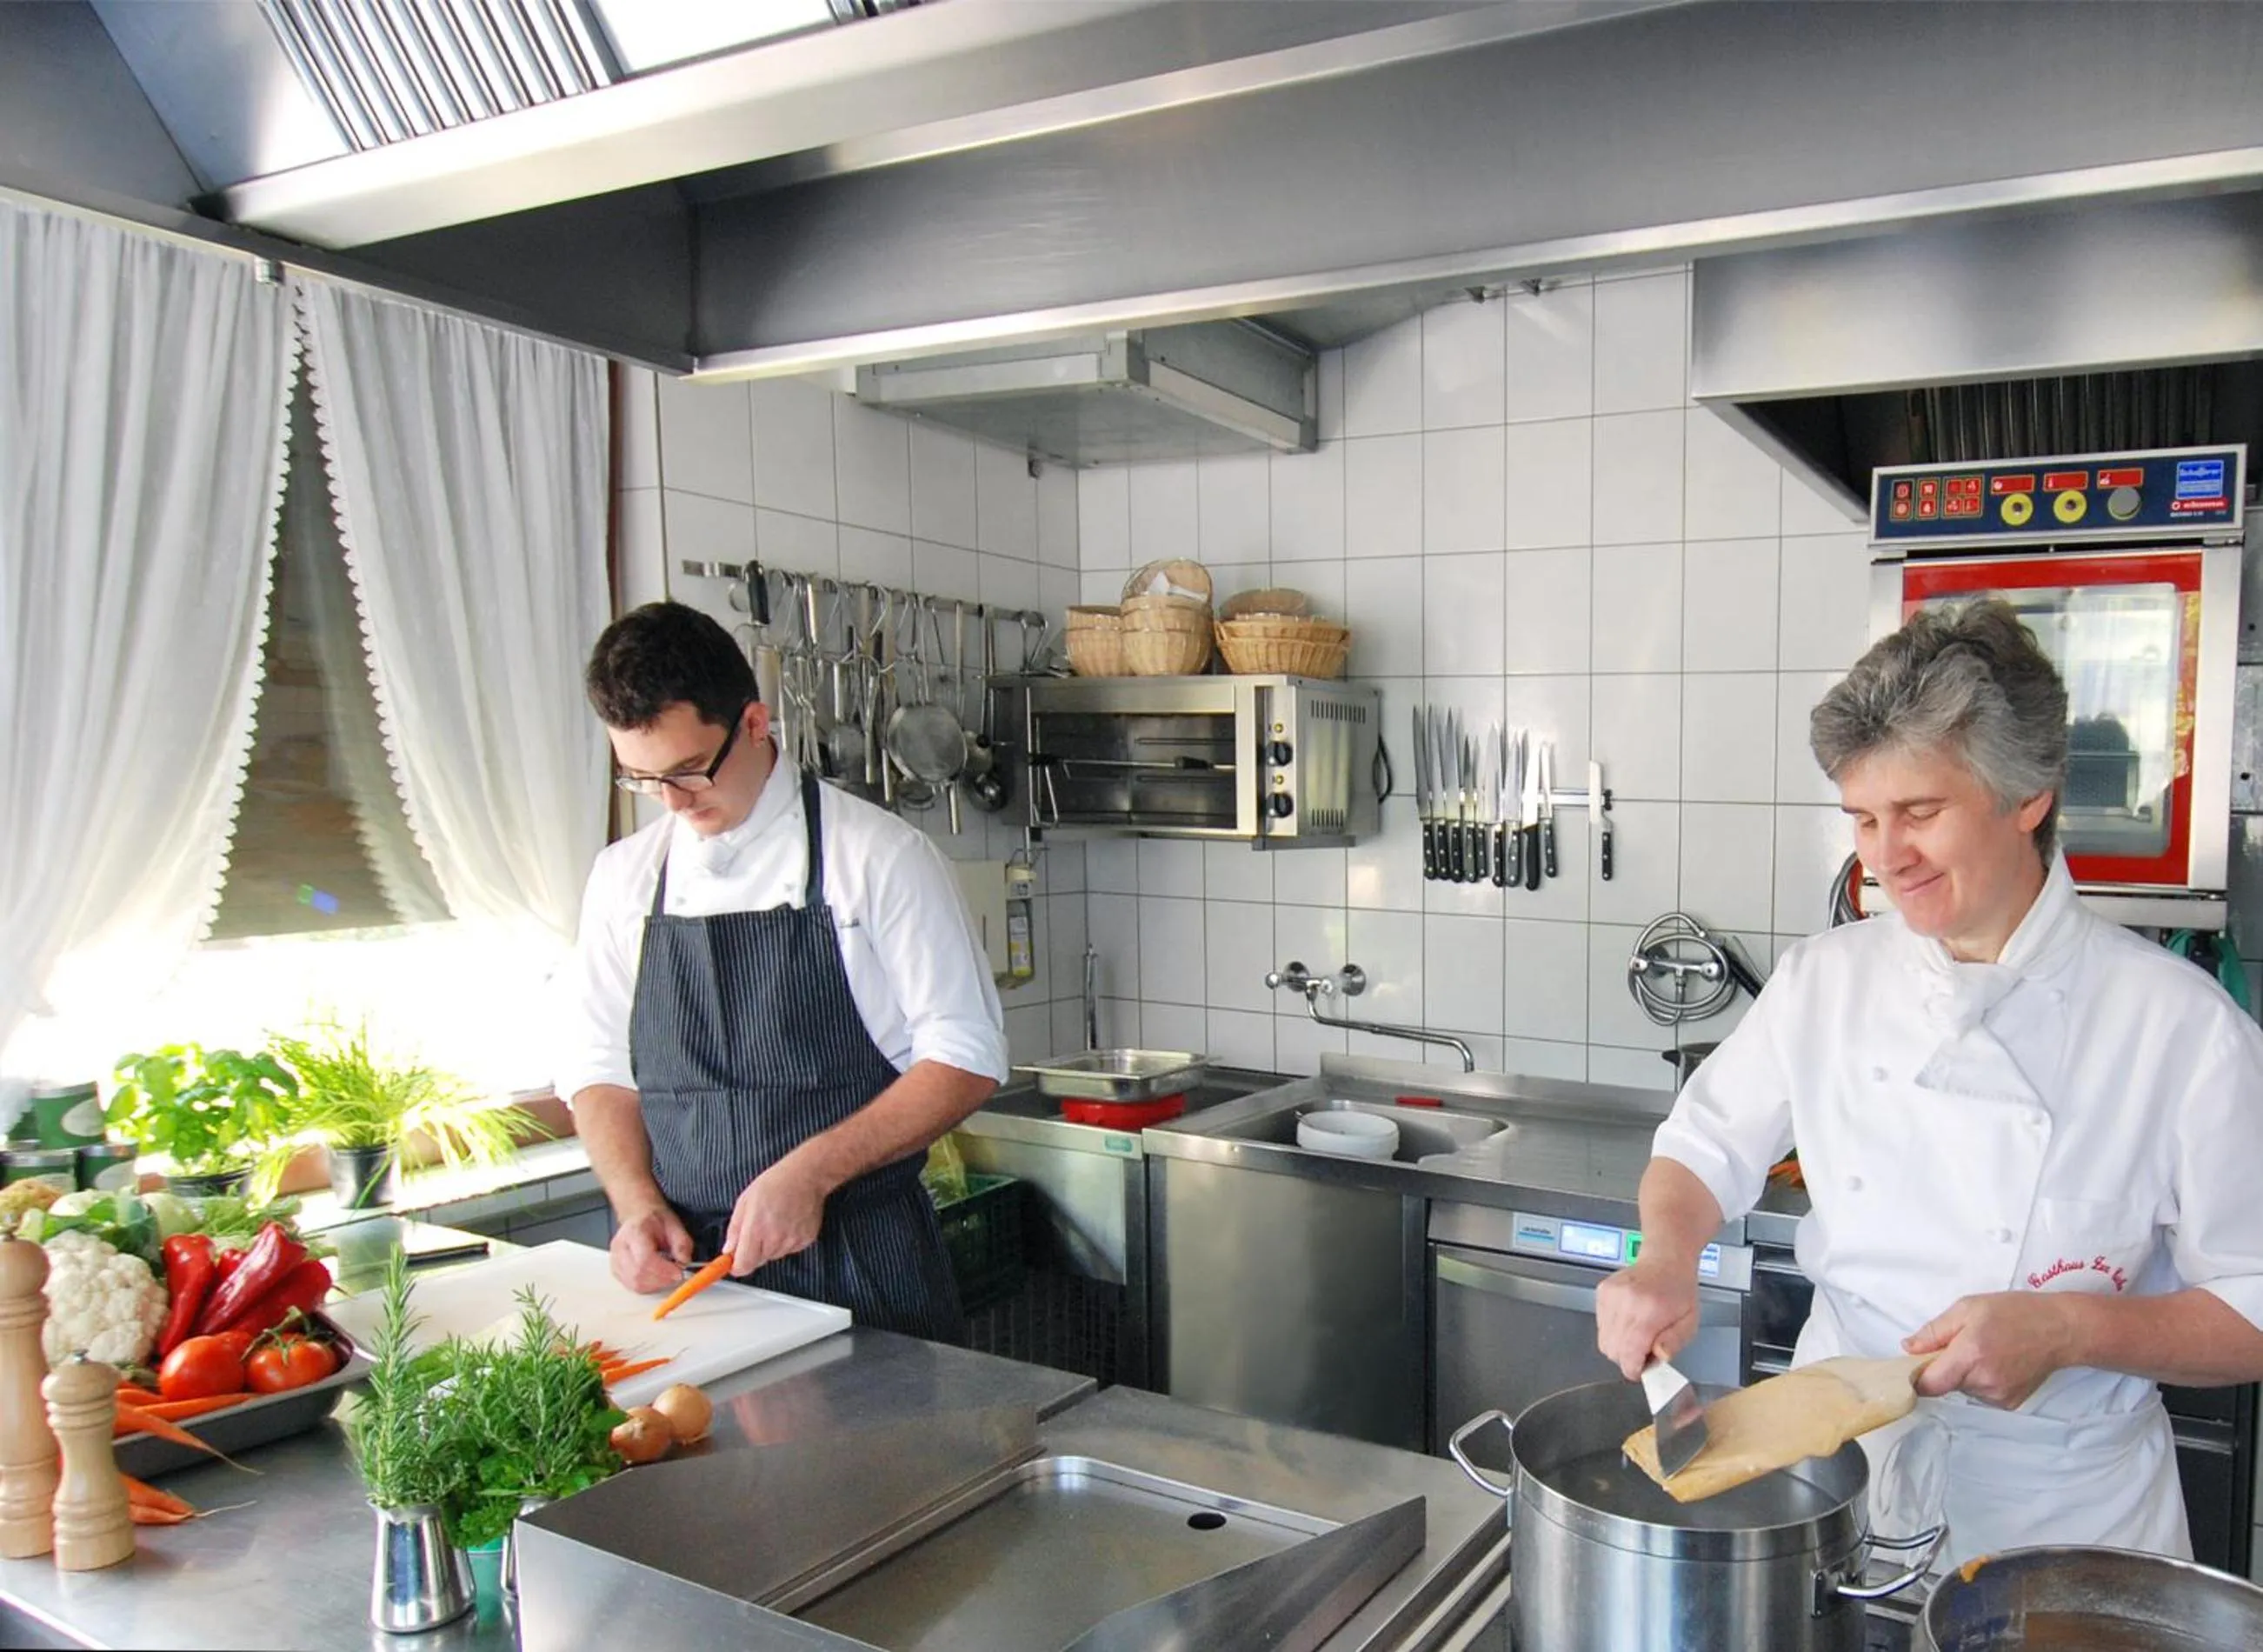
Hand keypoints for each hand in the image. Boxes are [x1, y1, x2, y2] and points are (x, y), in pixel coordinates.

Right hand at [610, 1201, 693, 1293]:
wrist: (639, 1217)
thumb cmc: (655, 1221)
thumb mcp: (674, 1225)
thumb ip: (682, 1243)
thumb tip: (684, 1262)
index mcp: (634, 1232)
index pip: (645, 1260)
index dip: (664, 1270)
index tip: (679, 1272)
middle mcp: (620, 1248)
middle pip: (638, 1275)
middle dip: (662, 1280)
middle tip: (676, 1274)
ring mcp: (615, 1261)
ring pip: (634, 1284)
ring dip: (656, 1285)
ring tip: (667, 1274)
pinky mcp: (616, 1270)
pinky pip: (632, 1286)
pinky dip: (649, 1286)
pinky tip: (658, 1277)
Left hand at [723, 1157, 831, 1274]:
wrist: (806, 1176)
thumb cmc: (775, 1184)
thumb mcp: (744, 1201)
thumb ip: (734, 1230)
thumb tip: (728, 1250)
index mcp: (755, 1230)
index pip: (743, 1265)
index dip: (736, 1265)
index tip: (734, 1261)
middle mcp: (774, 1239)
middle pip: (758, 1261)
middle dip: (754, 1251)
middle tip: (758, 1228)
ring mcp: (792, 1241)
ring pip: (774, 1255)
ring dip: (770, 1245)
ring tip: (775, 1221)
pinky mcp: (805, 1240)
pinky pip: (790, 1249)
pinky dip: (786, 1241)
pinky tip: (788, 1222)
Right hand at [1596, 1255, 1700, 1380]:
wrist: (1665, 1259)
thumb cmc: (1680, 1291)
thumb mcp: (1689, 1321)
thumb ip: (1674, 1342)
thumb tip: (1658, 1357)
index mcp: (1649, 1311)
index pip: (1629, 1353)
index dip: (1633, 1369)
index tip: (1641, 1371)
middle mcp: (1625, 1302)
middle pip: (1613, 1350)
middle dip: (1627, 1358)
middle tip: (1644, 1351)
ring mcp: (1610, 1296)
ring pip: (1603, 1340)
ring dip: (1619, 1345)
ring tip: (1637, 1335)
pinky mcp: (1602, 1292)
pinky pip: (1600, 1325)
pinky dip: (1613, 1331)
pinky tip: (1629, 1321)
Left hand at [1904, 1292, 2075, 1409]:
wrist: (2060, 1330)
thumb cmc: (2014, 1313)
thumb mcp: (1967, 1308)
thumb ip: (1934, 1331)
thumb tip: (1909, 1348)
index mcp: (1969, 1356)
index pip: (1929, 1385)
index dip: (1916, 1376)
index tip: (1916, 1365)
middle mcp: (1983, 1381)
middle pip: (1946, 1385)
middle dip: (1945, 1367)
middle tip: (1962, 1344)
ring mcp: (1999, 1396)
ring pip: (1964, 1389)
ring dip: (1965, 1373)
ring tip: (1986, 1350)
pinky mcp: (2010, 1403)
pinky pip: (1982, 1394)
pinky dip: (1982, 1380)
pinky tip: (1998, 1362)